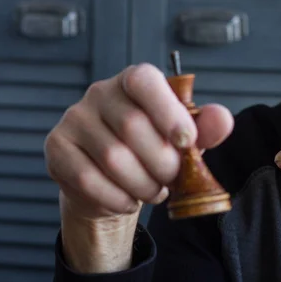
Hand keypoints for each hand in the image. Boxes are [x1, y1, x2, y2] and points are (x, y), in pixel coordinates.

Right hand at [44, 64, 232, 272]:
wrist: (113, 182)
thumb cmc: (152, 151)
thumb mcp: (183, 140)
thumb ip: (206, 128)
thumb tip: (223, 119)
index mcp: (133, 81)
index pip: (145, 81)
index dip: (168, 111)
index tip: (187, 142)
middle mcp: (99, 92)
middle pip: (132, 126)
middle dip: (161, 162)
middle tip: (172, 178)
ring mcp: (74, 118)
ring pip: (112, 157)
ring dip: (142, 184)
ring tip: (154, 191)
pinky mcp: (57, 147)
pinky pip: (88, 179)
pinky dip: (117, 198)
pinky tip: (129, 200)